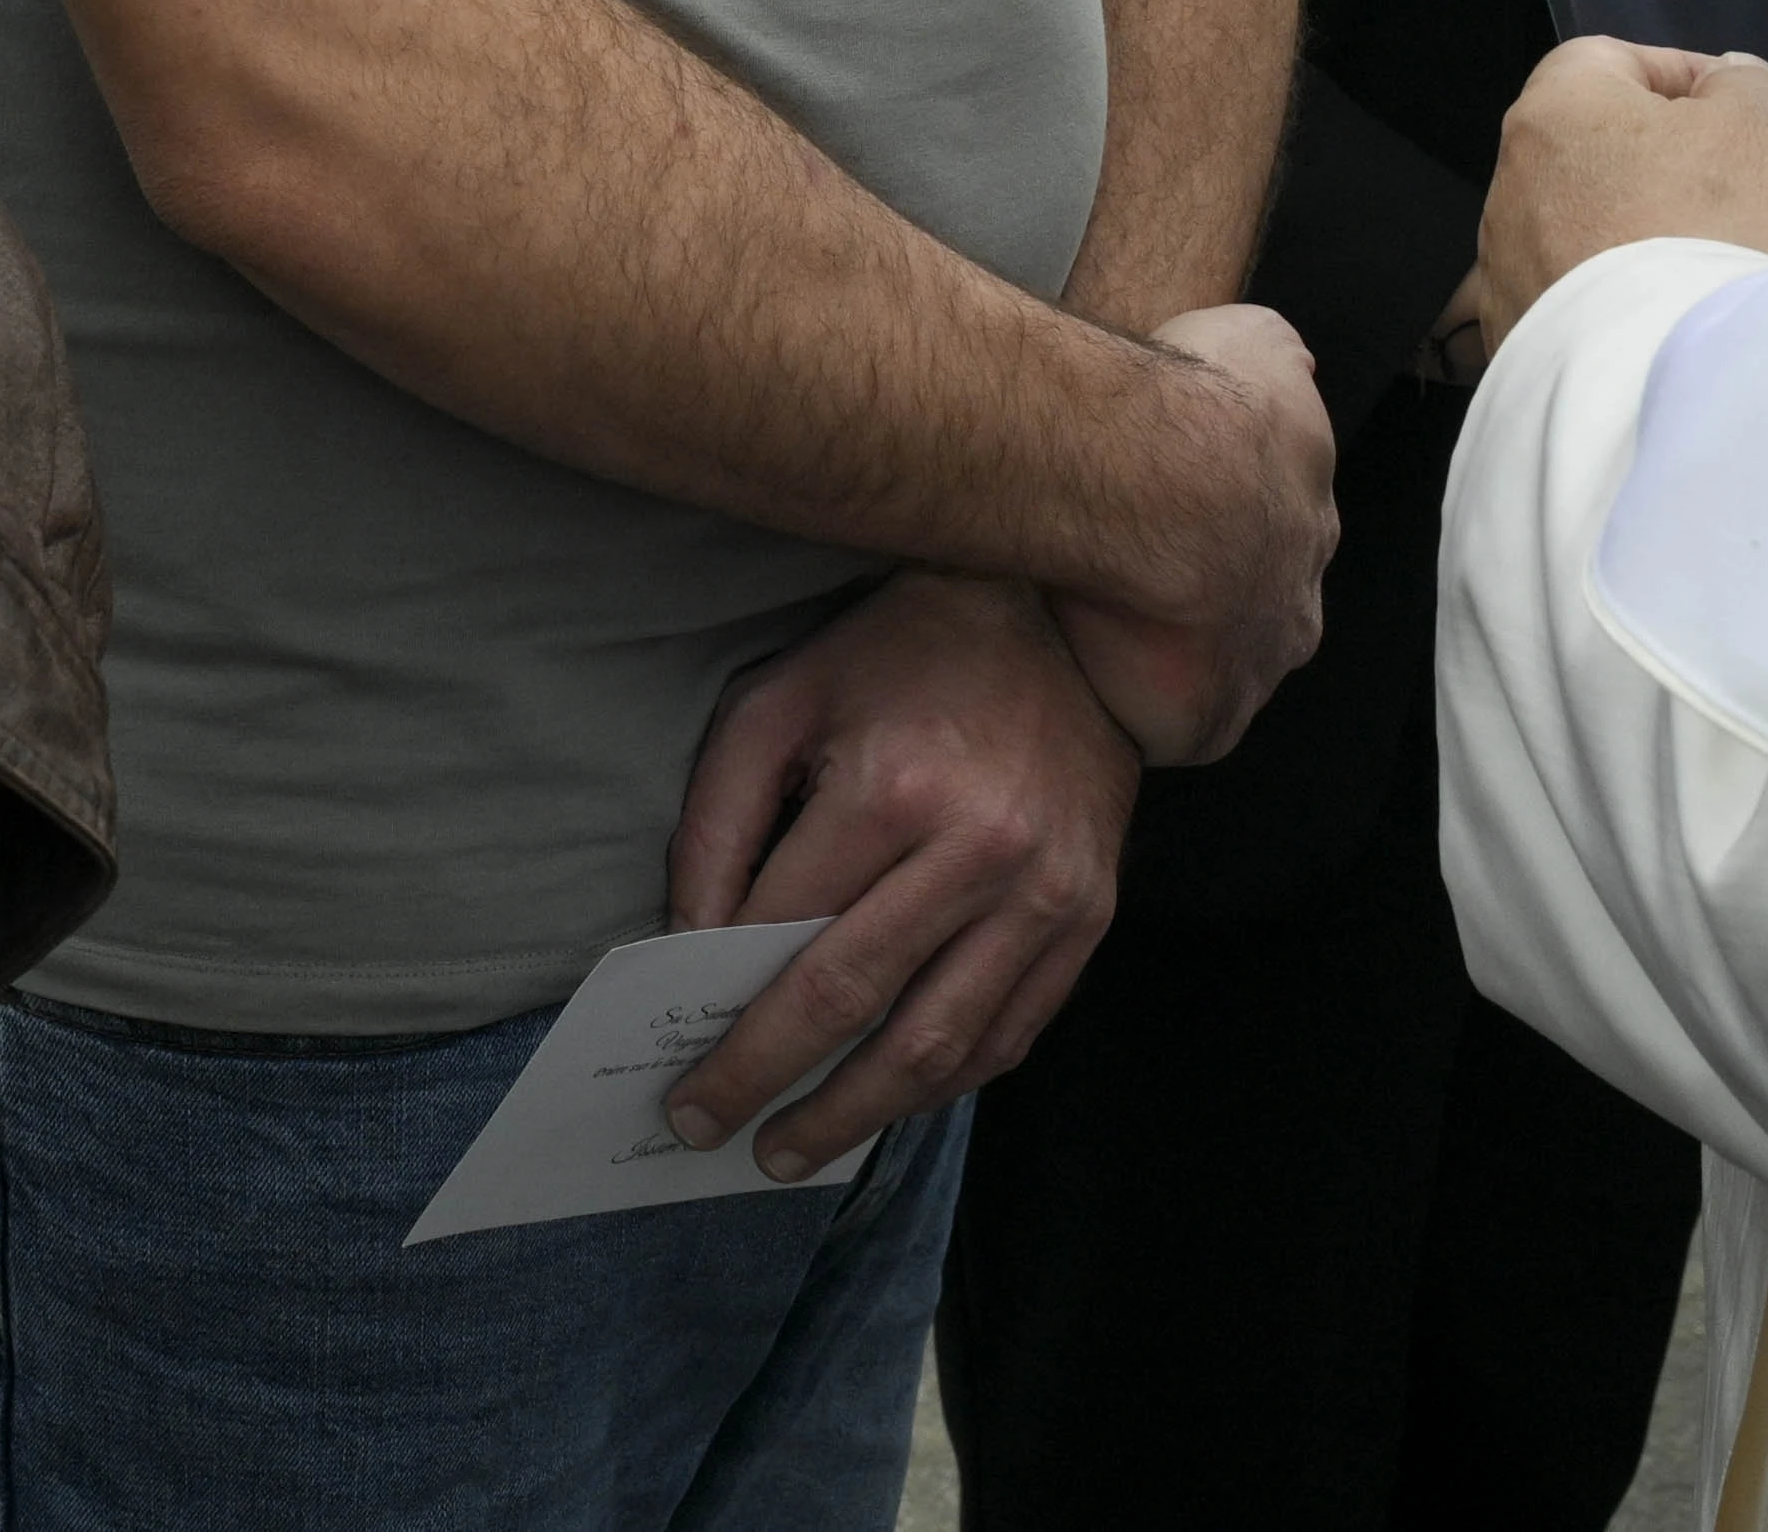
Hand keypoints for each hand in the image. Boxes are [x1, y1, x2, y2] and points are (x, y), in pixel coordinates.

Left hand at [654, 572, 1138, 1180]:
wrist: (1065, 619)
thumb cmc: (899, 654)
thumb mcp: (779, 701)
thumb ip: (718, 823)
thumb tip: (687, 947)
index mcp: (893, 789)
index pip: (785, 937)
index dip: (724, 1020)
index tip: (678, 1077)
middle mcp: (981, 850)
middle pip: (857, 1008)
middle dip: (773, 1084)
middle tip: (712, 1134)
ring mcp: (1048, 893)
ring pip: (940, 1046)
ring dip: (858, 1114)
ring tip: (792, 1149)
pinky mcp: (1089, 917)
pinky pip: (1010, 1033)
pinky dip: (943, 1085)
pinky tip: (887, 1104)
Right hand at [1046, 304, 1335, 764]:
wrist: (1160, 481)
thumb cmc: (1198, 404)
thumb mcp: (1256, 342)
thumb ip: (1275, 356)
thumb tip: (1293, 367)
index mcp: (1306, 528)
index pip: (1267, 547)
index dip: (1213, 538)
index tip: (1159, 523)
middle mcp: (1297, 610)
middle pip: (1249, 622)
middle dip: (1201, 611)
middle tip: (1124, 584)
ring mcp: (1255, 675)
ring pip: (1212, 678)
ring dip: (1164, 663)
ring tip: (1090, 631)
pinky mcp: (1205, 727)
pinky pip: (1165, 728)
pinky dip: (1127, 706)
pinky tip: (1080, 672)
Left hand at [1446, 42, 1767, 372]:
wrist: (1699, 396)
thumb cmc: (1729, 235)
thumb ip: (1740, 85)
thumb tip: (1719, 94)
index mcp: (1553, 115)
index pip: (1608, 61)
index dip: (1682, 77)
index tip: (1739, 112)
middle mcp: (1510, 195)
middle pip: (1596, 154)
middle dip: (1669, 166)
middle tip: (1747, 195)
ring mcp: (1509, 285)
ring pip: (1591, 238)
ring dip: (1648, 243)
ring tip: (1721, 272)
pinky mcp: (1525, 361)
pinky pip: (1587, 312)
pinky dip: (1633, 310)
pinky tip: (1687, 328)